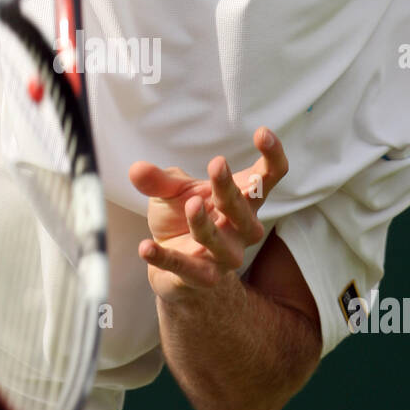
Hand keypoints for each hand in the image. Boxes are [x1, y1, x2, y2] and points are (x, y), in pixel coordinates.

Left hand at [128, 127, 288, 301]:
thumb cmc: (183, 218)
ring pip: (220, 242)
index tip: (262, 133)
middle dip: (230, 189)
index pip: (269, 178)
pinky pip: (184, 268)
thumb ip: (158, 180)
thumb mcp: (171, 192)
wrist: (172, 264)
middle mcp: (241, 229)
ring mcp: (224, 256)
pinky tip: (145, 247)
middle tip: (217, 164)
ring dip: (204, 223)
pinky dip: (164, 258)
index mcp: (242, 200)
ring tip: (189, 204)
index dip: (272, 156)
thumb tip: (136, 169)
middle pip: (245, 209)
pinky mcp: (200, 276)